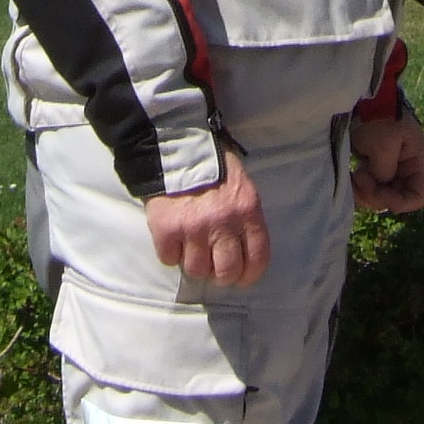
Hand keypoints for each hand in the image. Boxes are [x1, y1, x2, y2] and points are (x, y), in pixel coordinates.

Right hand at [145, 145, 269, 286]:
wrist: (175, 147)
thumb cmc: (213, 168)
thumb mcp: (241, 187)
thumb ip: (245, 218)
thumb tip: (244, 255)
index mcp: (247, 210)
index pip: (257, 259)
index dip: (249, 275)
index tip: (241, 276)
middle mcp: (222, 222)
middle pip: (226, 273)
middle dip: (220, 274)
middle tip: (213, 265)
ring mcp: (193, 228)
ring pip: (196, 270)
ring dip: (193, 260)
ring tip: (190, 243)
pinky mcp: (166, 230)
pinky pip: (169, 259)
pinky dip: (170, 251)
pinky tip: (173, 235)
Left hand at [350, 112, 423, 213]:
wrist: (361, 95)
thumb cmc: (377, 116)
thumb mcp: (383, 144)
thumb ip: (384, 171)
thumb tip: (379, 184)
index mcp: (419, 160)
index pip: (420, 195)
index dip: (401, 202)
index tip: (379, 193)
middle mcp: (408, 167)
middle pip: (398, 197)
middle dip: (377, 196)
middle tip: (359, 179)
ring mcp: (391, 166)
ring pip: (382, 194)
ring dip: (366, 192)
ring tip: (352, 178)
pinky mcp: (375, 164)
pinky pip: (371, 185)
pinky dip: (360, 186)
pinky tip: (349, 176)